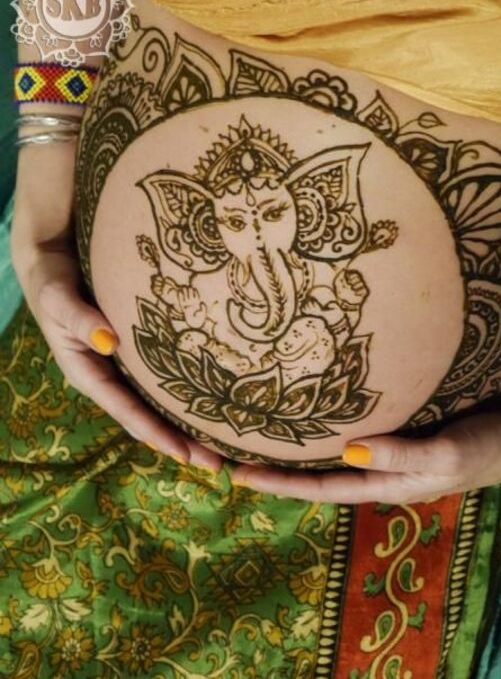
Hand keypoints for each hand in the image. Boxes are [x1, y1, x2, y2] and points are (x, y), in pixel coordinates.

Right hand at [12, 238, 222, 471]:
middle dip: (181, 441)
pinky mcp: (139, 348)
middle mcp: (109, 375)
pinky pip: (166, 374)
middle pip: (148, 416)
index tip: (184, 454)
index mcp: (87, 373)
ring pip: (160, 401)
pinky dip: (188, 390)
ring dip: (188, 423)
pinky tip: (216, 398)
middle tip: (217, 465)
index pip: (126, 411)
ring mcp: (125, 364)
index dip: (155, 433)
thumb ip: (80, 319)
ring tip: (224, 444)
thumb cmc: (53, 280)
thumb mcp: (59, 299)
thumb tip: (108, 342)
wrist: (55, 257)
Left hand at [230, 304, 500, 502]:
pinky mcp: (395, 427)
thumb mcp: (445, 454)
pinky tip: (306, 407)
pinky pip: (346, 428)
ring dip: (292, 444)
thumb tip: (345, 451)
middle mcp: (375, 468)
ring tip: (253, 427)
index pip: (317, 487)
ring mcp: (384, 449)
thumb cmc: (484, 446)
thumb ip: (398, 454)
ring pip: (327, 450)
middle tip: (226, 447)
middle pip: (314, 471)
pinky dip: (321, 423)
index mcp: (382, 483)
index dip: (275, 482)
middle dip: (272, 464)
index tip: (231, 473)